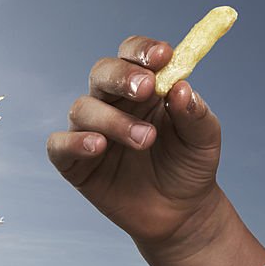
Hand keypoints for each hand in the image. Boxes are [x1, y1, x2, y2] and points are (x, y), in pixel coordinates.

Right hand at [46, 36, 223, 248]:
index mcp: (143, 88)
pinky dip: (74, 142)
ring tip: (145, 140)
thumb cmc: (189, 168)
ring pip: (83, 108)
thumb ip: (195, 112)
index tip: (164, 55)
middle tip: (146, 89)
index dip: (142, 51)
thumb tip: (180, 87)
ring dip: (113, 120)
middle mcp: (113, 103)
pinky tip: (97, 146)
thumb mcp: (204, 140)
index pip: (133, 55)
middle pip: (102, 72)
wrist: (181, 214)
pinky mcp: (75, 163)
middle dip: (121, 76)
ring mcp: (91, 132)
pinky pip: (60, 144)